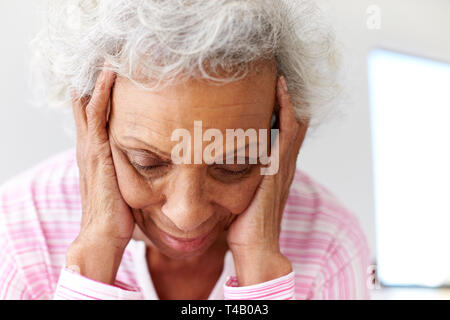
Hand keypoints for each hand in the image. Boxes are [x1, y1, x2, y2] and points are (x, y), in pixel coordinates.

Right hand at [65, 65, 133, 283]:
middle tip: (108, 56)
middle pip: (87, 104)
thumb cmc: (116, 216)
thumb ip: (131, 173)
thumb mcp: (124, 187)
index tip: (114, 73)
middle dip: (95, 80)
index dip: (100, 93)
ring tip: (108, 55)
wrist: (102, 237)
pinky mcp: (96, 152)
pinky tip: (109, 74)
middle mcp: (89, 147)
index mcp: (95, 154)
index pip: (94, 116)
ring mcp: (90, 148)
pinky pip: (96, 114)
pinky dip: (100, 92)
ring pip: (89, 103)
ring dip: (97, 79)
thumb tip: (152, 168)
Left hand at [226, 76, 307, 285]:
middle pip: (294, 123)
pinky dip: (286, 108)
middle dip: (287, 99)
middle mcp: (284, 166)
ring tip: (279, 75)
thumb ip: (236, 182)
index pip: (285, 134)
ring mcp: (283, 166)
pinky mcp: (278, 168)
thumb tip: (218, 172)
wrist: (256, 248)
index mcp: (276, 172)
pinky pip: (288, 131)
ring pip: (294, 122)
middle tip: (277, 74)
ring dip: (288, 98)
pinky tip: (280, 90)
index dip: (282, 110)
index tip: (270, 89)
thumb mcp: (241, 199)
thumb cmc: (245, 227)